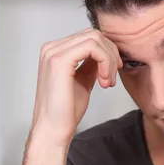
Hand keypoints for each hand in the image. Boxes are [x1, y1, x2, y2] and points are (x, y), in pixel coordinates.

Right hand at [31, 28, 122, 147]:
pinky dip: (105, 61)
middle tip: (111, 79)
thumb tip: (105, 55)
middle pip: (93, 34)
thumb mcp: (83, 81)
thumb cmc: (65, 112)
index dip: (107, 52)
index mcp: (55, 52)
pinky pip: (92, 47)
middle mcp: (52, 48)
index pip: (88, 37)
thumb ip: (91, 65)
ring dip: (108, 60)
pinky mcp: (60, 60)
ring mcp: (54, 52)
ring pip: (95, 39)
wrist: (53, 130)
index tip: (112, 73)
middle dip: (110, 54)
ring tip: (107, 82)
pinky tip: (103, 81)